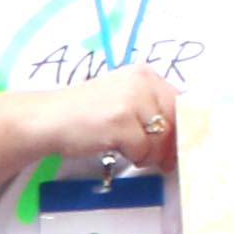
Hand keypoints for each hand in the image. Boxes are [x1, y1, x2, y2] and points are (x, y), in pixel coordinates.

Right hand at [51, 61, 178, 176]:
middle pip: (176, 120)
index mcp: (144, 74)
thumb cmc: (84, 113)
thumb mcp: (122, 98)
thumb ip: (149, 107)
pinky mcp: (120, 123)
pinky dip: (136, 158)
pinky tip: (122, 153)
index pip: (180, 101)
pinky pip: (143, 150)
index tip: (180, 144)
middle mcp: (141, 83)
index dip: (183, 127)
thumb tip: (179, 132)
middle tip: (165, 160)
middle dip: (172, 144)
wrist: (49, 118)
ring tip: (136, 155)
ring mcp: (130, 102)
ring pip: (161, 138)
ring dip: (152, 154)